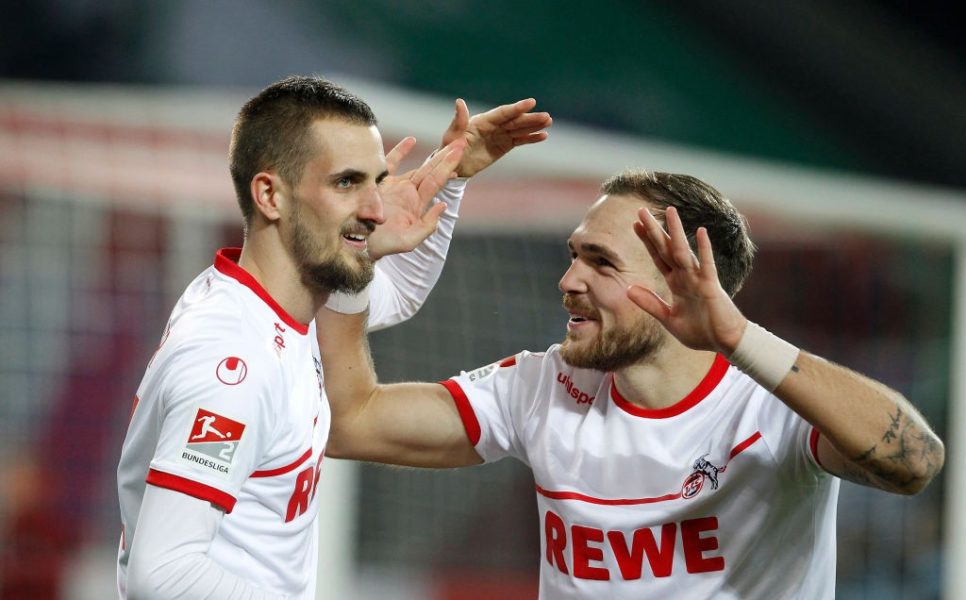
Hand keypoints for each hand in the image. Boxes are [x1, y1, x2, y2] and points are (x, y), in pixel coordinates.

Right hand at [367, 137, 464, 259]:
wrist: (359, 242)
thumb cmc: (383, 245)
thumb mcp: (409, 240)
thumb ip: (427, 225)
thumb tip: (442, 205)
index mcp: (417, 205)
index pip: (436, 182)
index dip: (448, 168)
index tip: (461, 155)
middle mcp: (408, 193)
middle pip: (431, 171)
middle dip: (446, 157)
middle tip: (461, 142)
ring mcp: (395, 187)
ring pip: (417, 167)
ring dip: (432, 156)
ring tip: (448, 143)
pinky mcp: (379, 183)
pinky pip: (391, 164)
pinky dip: (400, 152)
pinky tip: (411, 140)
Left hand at [440, 98, 551, 177]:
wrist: (454, 166)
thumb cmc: (450, 149)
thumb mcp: (452, 136)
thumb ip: (458, 120)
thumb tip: (459, 102)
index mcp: (482, 121)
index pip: (503, 113)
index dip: (517, 108)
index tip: (531, 102)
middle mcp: (493, 125)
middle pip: (515, 120)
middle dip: (531, 119)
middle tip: (547, 117)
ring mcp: (500, 135)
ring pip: (520, 129)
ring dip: (534, 126)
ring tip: (549, 122)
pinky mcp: (504, 145)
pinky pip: (519, 140)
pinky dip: (531, 138)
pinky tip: (543, 136)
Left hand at [627, 206, 746, 353]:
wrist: (725, 343)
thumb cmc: (701, 332)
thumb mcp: (668, 319)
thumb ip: (650, 303)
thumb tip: (627, 289)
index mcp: (676, 283)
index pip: (658, 257)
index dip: (647, 241)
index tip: (635, 224)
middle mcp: (686, 276)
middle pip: (666, 248)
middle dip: (653, 230)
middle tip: (640, 210)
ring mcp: (698, 279)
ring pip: (683, 252)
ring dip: (676, 232)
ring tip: (669, 211)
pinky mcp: (711, 286)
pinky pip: (707, 265)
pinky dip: (704, 249)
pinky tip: (701, 232)